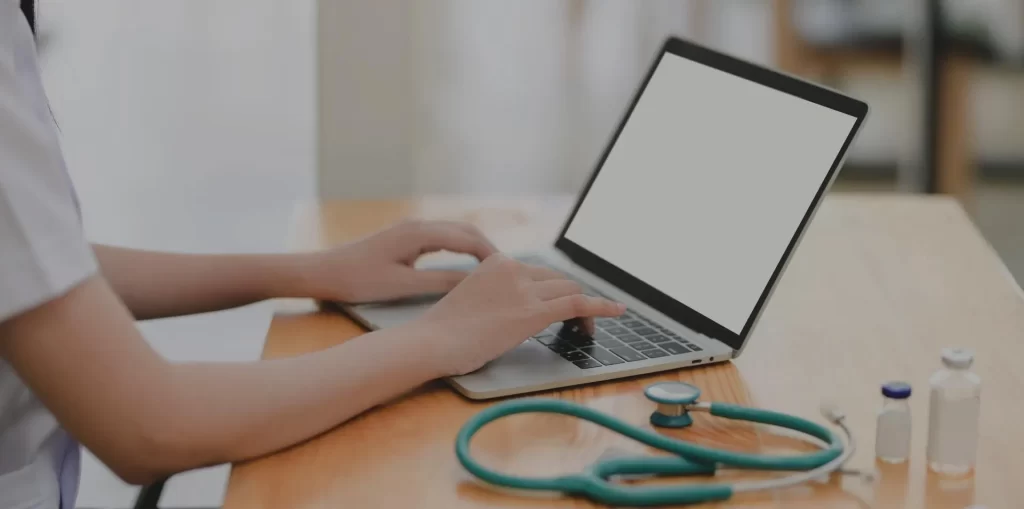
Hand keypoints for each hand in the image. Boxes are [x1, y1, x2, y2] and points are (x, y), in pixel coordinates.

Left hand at [304, 220, 497, 302]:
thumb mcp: (402, 286)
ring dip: (475, 247)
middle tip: (509, 271)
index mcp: (419, 232)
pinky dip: (459, 249)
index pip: (468, 238)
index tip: (510, 272)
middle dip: (489, 248)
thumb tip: (474, 285)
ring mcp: (411, 229)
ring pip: (454, 233)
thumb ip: (440, 283)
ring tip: (494, 270)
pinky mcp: (404, 238)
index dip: (491, 255)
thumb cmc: (357, 280)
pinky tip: (465, 265)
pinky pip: (441, 238)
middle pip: (465, 231)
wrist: (321, 271)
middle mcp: (418, 225)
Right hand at [408, 254, 625, 375]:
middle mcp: (513, 268)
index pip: (539, 273)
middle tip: (580, 320)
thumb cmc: (444, 332)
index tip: (564, 304)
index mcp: (497, 262)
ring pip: (570, 290)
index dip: (556, 290)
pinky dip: (601, 306)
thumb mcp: (473, 301)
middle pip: (558, 279)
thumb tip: (516, 311)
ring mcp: (524, 288)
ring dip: (586, 307)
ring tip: (589, 328)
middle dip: (572, 297)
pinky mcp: (532, 311)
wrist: (431, 343)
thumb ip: (497, 298)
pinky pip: (578, 303)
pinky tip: (617, 311)